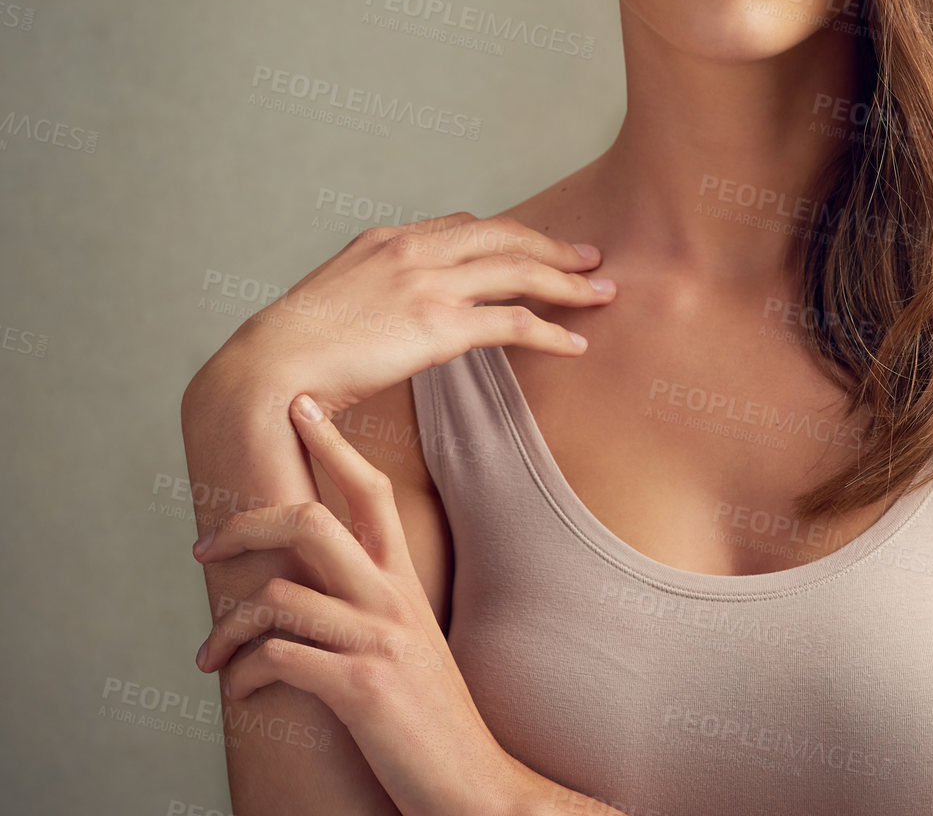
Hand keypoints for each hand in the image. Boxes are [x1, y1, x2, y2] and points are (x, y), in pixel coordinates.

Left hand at [192, 392, 523, 814]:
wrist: (475, 782)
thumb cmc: (430, 716)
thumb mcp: (408, 643)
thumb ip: (369, 607)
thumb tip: (304, 591)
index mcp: (402, 582)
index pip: (369, 490)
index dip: (331, 443)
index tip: (299, 407)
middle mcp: (391, 598)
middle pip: (312, 521)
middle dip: (246, 522)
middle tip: (205, 544)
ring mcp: (376, 640)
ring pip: (279, 595)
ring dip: (229, 628)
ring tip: (211, 657)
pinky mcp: (358, 688)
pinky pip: (279, 659)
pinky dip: (245, 675)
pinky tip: (243, 693)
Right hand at [194, 210, 614, 416]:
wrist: (267, 369)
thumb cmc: (292, 349)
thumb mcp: (335, 300)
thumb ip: (374, 293)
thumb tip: (391, 318)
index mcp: (387, 239)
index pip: (464, 225)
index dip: (509, 236)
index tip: (536, 246)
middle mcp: (413, 250)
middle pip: (505, 236)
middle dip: (554, 247)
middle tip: (590, 258)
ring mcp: (427, 283)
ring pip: (519, 272)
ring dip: (569, 282)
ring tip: (602, 294)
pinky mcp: (438, 325)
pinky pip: (512, 322)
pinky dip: (551, 330)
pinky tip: (574, 343)